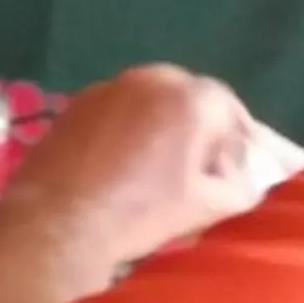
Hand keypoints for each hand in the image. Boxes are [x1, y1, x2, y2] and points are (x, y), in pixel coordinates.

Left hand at [1, 65, 258, 270]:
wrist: (59, 223)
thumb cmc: (140, 212)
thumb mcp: (206, 206)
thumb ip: (240, 188)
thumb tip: (245, 182)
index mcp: (190, 98)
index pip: (229, 109)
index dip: (235, 142)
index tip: (233, 171)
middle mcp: (150, 79)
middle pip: (188, 98)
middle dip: (198, 129)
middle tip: (200, 168)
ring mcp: (107, 87)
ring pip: (149, 101)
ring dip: (161, 126)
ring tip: (159, 168)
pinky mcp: (74, 103)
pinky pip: (115, 110)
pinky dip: (126, 129)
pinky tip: (121, 165)